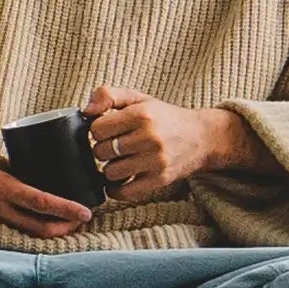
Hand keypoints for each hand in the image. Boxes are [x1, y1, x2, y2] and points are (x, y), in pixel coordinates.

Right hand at [0, 143, 94, 238]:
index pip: (41, 201)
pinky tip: (39, 227)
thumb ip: (13, 169)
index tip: (86, 212)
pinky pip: (11, 232)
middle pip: (39, 228)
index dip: (66, 209)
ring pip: (27, 234)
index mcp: (0, 187)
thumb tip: (36, 175)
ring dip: (49, 232)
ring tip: (66, 225)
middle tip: (81, 222)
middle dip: (64, 228)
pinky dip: (28, 231)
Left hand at [83, 86, 256, 203]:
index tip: (108, 130)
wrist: (203, 137)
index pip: (96, 128)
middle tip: (115, 146)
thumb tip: (85, 110)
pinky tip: (120, 180)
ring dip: (110, 168)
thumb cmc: (165, 118)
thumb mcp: (139, 98)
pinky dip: (116, 189)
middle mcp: (149, 137)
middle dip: (103, 149)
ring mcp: (155, 161)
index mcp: (141, 114)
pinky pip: (124, 192)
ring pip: (110, 172)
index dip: (98, 130)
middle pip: (101, 151)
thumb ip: (108, 95)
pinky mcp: (160, 180)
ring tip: (121, 160)